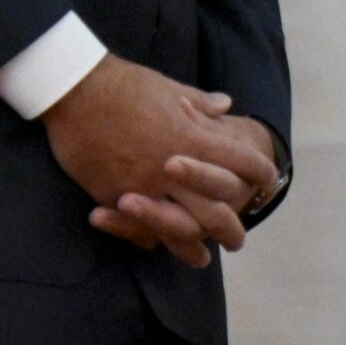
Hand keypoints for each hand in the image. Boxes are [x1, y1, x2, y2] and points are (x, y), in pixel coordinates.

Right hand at [42, 55, 277, 266]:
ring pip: (176, 226)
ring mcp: (143, 185)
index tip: (269, 177)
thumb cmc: (125, 84)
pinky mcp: (113, 194)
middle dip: (229, 227)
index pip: (236, 161)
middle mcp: (172, 168)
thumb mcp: (169, 88)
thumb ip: (199, 104)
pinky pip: (136, 225)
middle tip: (238, 241)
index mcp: (191, 138)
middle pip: (212, 208)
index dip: (256, 170)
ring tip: (201, 259)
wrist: (76, 91)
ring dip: (190, 246)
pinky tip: (155, 246)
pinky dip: (149, 237)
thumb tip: (225, 104)